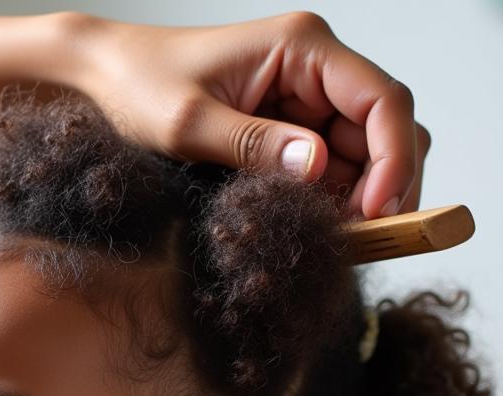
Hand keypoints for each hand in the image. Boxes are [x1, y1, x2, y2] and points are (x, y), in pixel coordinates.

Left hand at [74, 11, 428, 217]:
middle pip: (385, 130)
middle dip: (384, 188)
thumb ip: (252, 144)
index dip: (394, 159)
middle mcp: (315, 68)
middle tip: (364, 242)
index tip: (380, 213)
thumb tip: (318, 168)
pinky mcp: (288, 128)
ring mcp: (304, 99)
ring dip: (358, 199)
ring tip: (336, 241)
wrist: (107, 78)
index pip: (382, 100)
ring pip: (363, 154)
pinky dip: (330, 200)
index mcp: (303, 47)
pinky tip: (316, 227)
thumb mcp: (189, 122)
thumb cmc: (140, 86)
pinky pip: (329, 167)